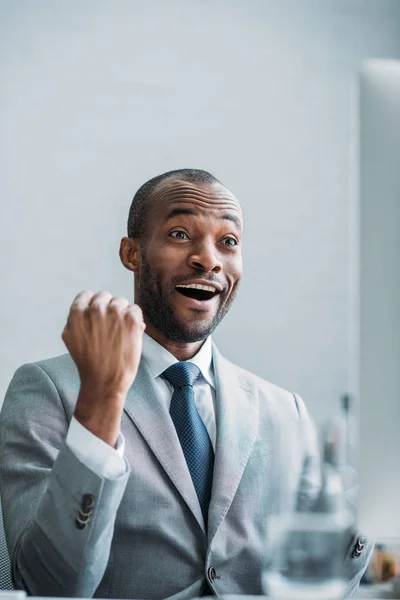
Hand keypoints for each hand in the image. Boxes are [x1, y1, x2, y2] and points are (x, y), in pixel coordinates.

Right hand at [62, 290, 145, 445]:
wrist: (104, 380)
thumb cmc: (88, 363)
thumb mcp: (69, 338)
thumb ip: (74, 320)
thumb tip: (87, 309)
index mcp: (77, 312)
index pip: (86, 295)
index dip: (92, 304)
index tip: (98, 314)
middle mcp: (95, 309)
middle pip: (105, 296)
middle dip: (108, 308)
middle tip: (110, 326)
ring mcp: (114, 313)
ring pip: (121, 301)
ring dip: (122, 313)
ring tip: (120, 332)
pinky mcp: (131, 320)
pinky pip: (135, 309)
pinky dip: (135, 319)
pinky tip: (130, 333)